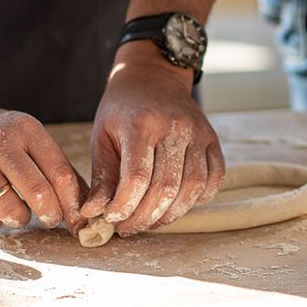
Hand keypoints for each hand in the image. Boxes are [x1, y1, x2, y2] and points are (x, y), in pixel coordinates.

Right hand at [0, 103, 86, 232]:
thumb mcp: (29, 139)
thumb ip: (56, 167)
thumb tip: (86, 206)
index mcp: (26, 129)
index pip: (61, 173)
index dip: (73, 203)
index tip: (78, 220)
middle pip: (39, 193)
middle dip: (50, 215)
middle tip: (50, 219)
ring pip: (11, 210)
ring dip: (20, 219)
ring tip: (16, 210)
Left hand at [81, 42, 223, 236]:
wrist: (152, 78)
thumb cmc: (121, 112)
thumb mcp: (101, 138)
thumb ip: (100, 178)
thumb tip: (92, 214)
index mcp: (141, 124)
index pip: (137, 177)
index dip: (125, 206)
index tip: (113, 220)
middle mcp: (174, 127)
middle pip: (166, 187)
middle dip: (146, 217)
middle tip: (130, 228)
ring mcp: (198, 133)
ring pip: (193, 186)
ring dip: (172, 213)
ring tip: (152, 221)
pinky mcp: (212, 139)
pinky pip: (215, 178)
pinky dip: (200, 198)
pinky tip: (179, 204)